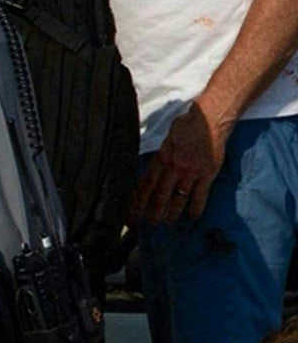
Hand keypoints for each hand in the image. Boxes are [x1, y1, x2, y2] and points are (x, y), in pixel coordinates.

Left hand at [132, 101, 231, 223]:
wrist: (210, 119)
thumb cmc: (188, 126)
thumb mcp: (167, 139)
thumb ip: (161, 155)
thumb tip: (154, 168)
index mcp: (161, 158)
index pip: (145, 184)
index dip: (138, 200)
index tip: (133, 211)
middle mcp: (173, 167)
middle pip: (159, 194)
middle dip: (151, 211)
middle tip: (147, 223)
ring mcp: (191, 172)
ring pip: (177, 198)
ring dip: (171, 213)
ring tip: (166, 222)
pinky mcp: (207, 174)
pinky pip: (200, 196)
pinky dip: (195, 208)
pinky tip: (192, 217)